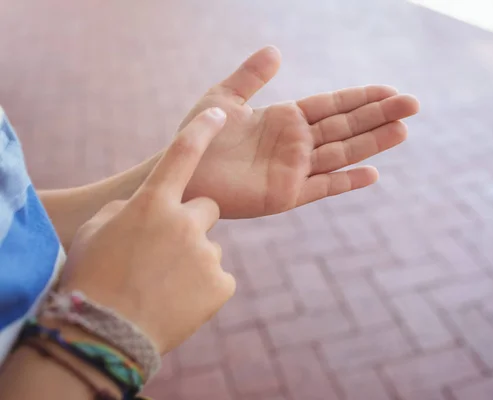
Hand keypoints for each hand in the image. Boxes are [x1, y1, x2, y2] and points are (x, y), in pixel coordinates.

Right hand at [59, 108, 234, 353]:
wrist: (103, 336)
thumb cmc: (91, 279)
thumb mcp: (97, 232)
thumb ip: (127, 210)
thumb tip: (146, 207)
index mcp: (151, 203)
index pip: (182, 154)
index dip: (202, 131)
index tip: (219, 114)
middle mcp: (185, 222)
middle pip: (205, 208)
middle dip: (191, 222)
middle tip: (166, 249)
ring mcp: (207, 253)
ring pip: (208, 247)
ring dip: (192, 260)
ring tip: (163, 284)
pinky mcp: (222, 284)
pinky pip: (218, 276)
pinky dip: (202, 286)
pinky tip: (178, 300)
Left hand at [179, 46, 419, 217]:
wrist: (182, 171)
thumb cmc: (199, 135)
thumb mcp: (225, 96)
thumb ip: (251, 75)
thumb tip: (276, 50)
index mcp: (285, 119)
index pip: (332, 106)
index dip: (361, 98)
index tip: (391, 91)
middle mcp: (296, 144)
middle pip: (346, 127)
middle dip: (378, 116)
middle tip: (413, 105)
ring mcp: (294, 170)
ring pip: (342, 153)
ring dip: (372, 143)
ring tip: (402, 131)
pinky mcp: (286, 195)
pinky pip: (323, 187)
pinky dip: (347, 182)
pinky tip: (372, 174)